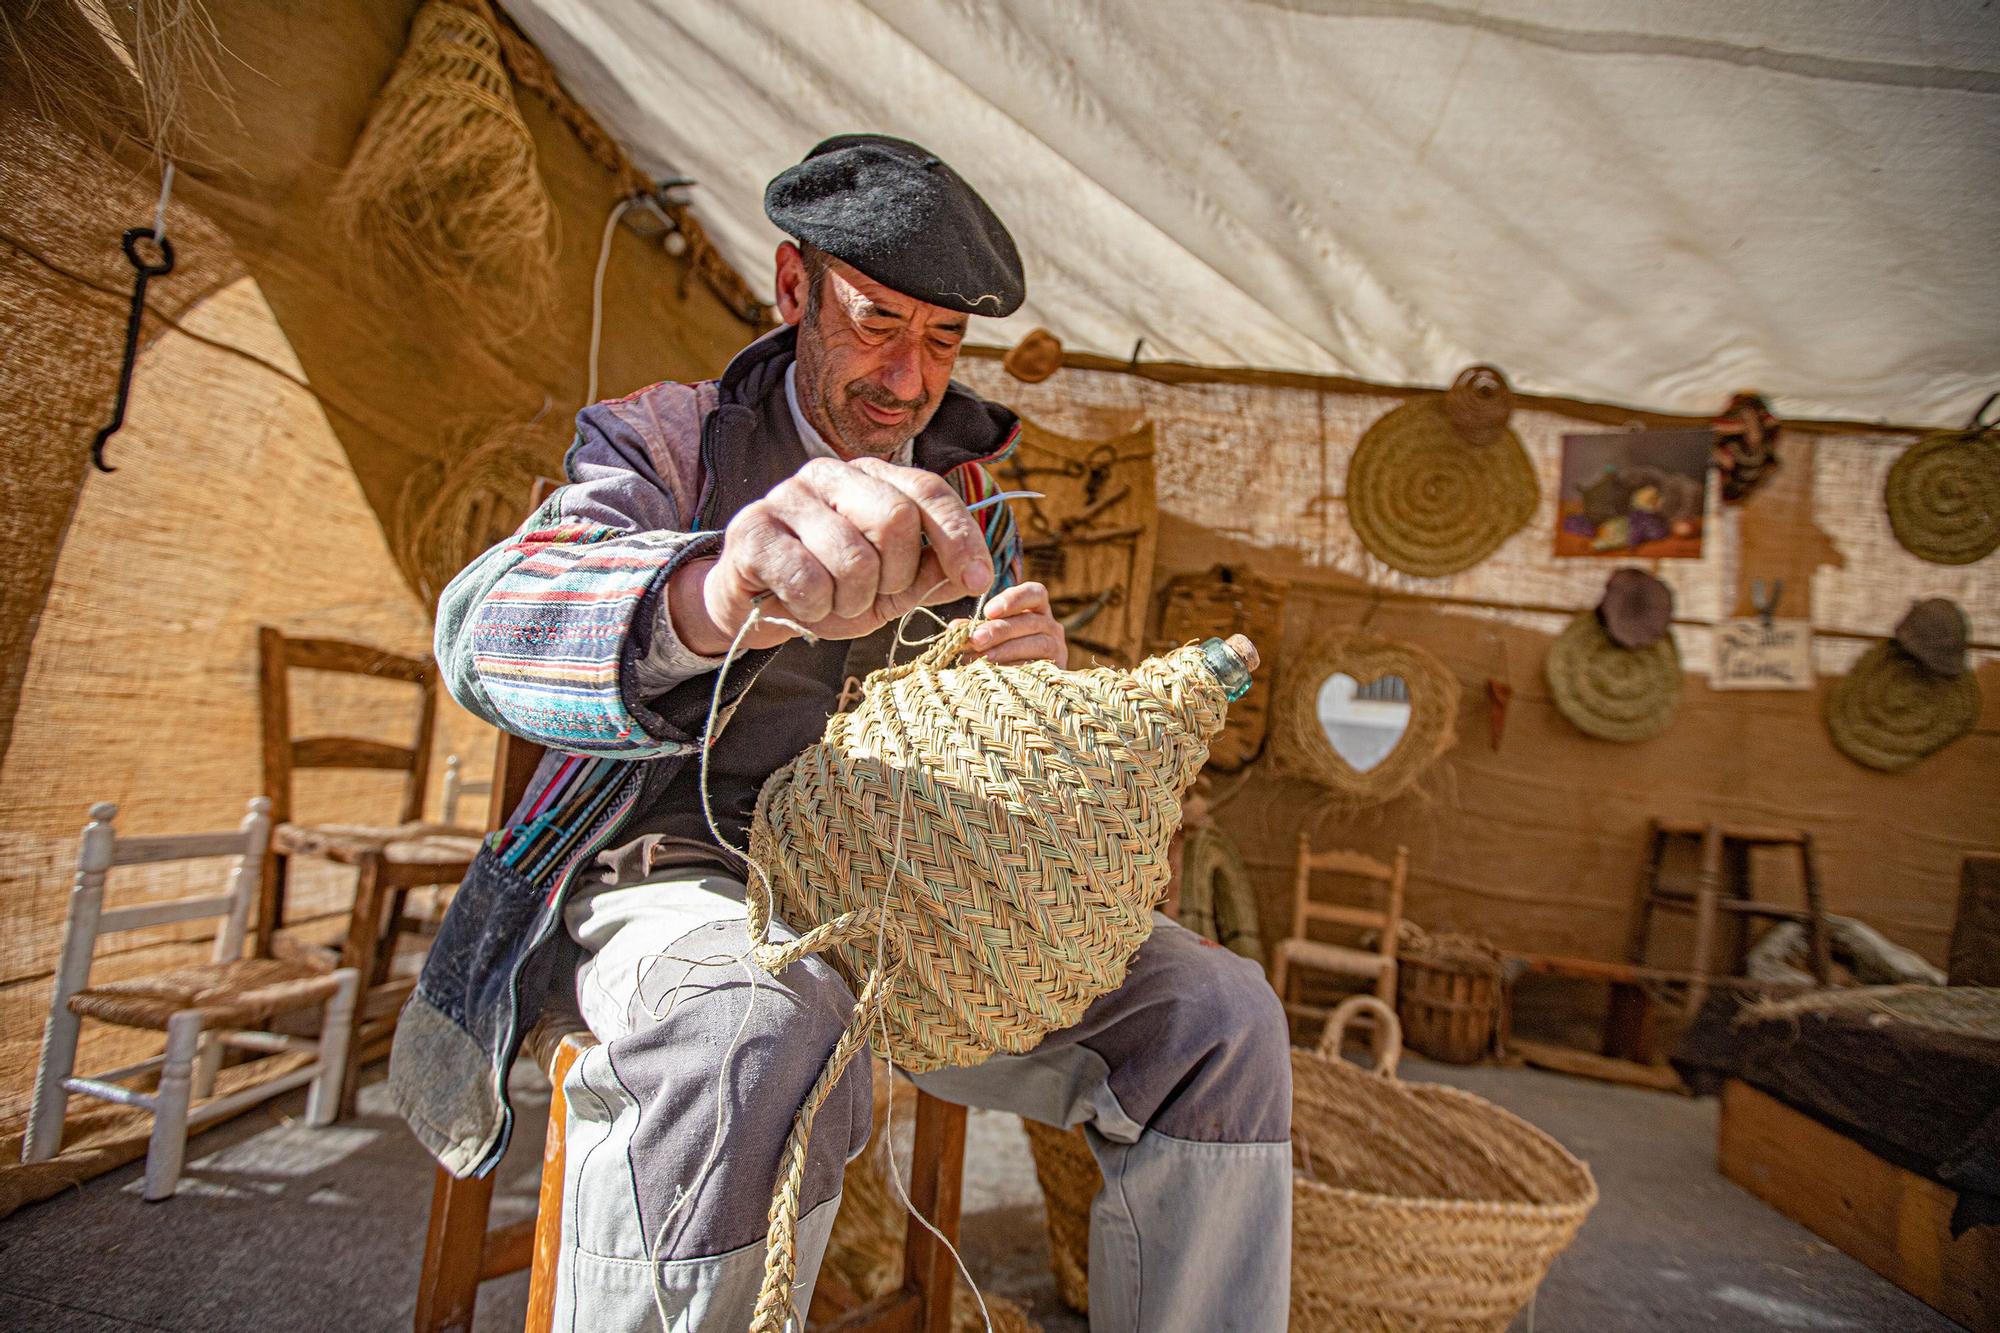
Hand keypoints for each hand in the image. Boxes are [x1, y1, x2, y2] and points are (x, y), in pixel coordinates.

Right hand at [669, 456, 994, 654]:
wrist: (752, 606)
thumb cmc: (830, 589)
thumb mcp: (891, 586)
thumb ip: (933, 575)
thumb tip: (979, 573)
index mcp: (870, 477)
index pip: (928, 489)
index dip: (959, 535)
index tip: (980, 579)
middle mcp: (829, 474)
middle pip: (894, 518)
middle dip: (895, 576)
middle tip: (874, 598)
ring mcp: (786, 496)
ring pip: (852, 557)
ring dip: (852, 601)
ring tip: (834, 604)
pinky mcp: (752, 529)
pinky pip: (807, 579)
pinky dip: (815, 608)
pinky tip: (802, 606)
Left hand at [962, 581, 1067, 667]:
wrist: (1032, 687)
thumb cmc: (1006, 652)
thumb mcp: (992, 635)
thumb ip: (976, 629)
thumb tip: (954, 629)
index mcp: (1037, 609)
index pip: (1034, 593)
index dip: (1013, 599)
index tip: (988, 611)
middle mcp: (1051, 626)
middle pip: (1030, 621)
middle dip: (1000, 630)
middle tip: (975, 639)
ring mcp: (1058, 649)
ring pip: (1038, 645)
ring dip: (1006, 651)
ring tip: (981, 659)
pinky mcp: (1058, 672)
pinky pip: (1040, 668)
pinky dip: (1016, 670)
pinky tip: (996, 674)